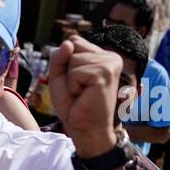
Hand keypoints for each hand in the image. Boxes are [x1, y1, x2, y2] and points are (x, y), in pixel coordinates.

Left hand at [47, 36, 121, 157]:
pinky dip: (73, 85)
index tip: (75, 81)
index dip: (65, 62)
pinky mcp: (106, 73)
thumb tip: (68, 43)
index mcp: (102, 55)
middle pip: (73, 46)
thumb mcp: (59, 77)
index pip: (74, 41)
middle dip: (67, 70)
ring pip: (73, 58)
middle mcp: (110, 56)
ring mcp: (110, 63)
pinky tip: (84, 94)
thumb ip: (59, 58)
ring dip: (71, 79)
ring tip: (82, 92)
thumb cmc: (74, 105)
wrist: (85, 128)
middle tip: (78, 89)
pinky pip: (76, 71)